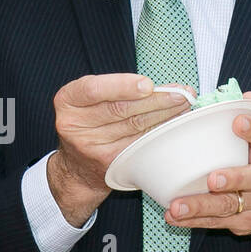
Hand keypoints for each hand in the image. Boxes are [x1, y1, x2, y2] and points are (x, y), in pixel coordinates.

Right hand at [47, 74, 191, 226]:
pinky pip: (139, 143)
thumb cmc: (90, 122)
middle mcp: (73, 124)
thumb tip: (163, 87)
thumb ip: (117, 88)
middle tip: (181, 93)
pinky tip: (173, 123)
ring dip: (163, 114)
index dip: (123, 86)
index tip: (148, 85)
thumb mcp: (89, 100)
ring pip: (133, 126)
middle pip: (120, 109)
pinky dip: (159, 131)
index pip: (94, 90)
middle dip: (155, 99)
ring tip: (183, 104)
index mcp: (67, 101)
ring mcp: (90, 146)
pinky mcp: (108, 162)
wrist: (78, 166)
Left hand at [165, 91, 250, 238]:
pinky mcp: (243, 222)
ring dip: (200, 206)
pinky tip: (174, 217)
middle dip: (232, 179)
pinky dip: (193, 221)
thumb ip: (250, 119)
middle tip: (212, 180)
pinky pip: (216, 222)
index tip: (238, 122)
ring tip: (177, 206)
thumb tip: (246, 94)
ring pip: (228, 205)